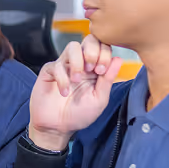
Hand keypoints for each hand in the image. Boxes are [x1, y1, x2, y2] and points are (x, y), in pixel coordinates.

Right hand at [29, 35, 122, 150]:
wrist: (57, 127)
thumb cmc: (79, 115)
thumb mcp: (99, 99)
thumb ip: (108, 79)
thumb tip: (119, 59)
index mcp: (95, 69)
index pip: (103, 47)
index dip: (104, 53)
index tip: (102, 71)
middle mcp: (80, 63)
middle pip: (89, 39)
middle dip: (93, 51)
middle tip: (92, 69)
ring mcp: (64, 65)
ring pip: (72, 47)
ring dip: (77, 62)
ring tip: (76, 80)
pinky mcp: (49, 70)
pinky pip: (57, 64)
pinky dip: (62, 78)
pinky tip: (64, 92)